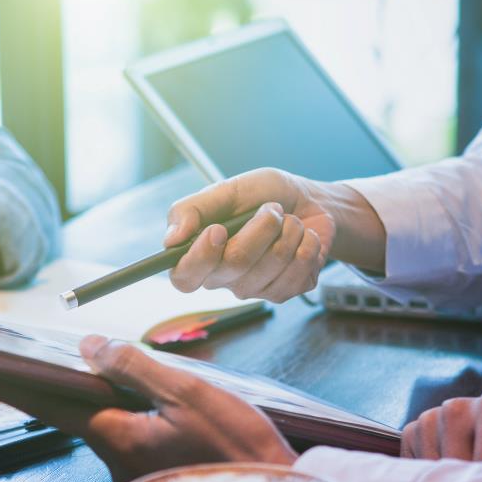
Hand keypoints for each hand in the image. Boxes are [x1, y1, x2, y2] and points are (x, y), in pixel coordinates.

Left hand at [0, 336, 296, 481]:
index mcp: (114, 433)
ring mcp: (133, 475)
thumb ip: (135, 367)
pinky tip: (150, 402)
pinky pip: (131, 439)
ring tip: (104, 368)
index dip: (8, 380)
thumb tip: (90, 345)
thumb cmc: (238, 454)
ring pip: (107, 423)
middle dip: (52, 384)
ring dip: (102, 399)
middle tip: (18, 358)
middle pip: (74, 411)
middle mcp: (114, 458)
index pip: (47, 400)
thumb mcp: (189, 394)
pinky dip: (130, 416)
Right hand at [163, 169, 334, 301]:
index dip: (200, 259)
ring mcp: (255, 289)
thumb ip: (192, 209)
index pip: (184, 278)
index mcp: (200, 254)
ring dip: (290, 232)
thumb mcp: (227, 190)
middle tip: (272, 209)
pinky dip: (308, 245)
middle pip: (236, 263)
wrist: (309, 202)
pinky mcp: (285, 292)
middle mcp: (224, 278)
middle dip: (262, 227)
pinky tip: (304, 238)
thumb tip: (171, 239)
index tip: (218, 231)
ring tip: (290, 222)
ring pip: (272, 266)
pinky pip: (298, 273)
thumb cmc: (262, 195)